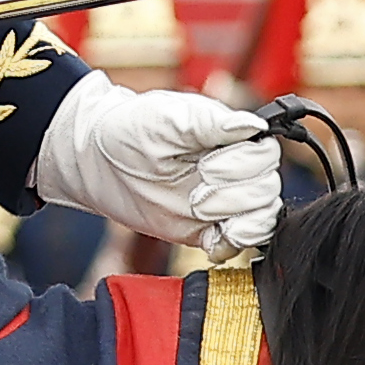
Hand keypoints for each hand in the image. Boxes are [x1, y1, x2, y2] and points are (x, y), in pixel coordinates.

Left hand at [33, 76, 283, 251]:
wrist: (97, 160)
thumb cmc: (132, 129)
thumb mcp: (170, 118)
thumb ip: (213, 123)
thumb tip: (255, 127)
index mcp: (231, 138)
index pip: (266, 155)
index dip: (243, 165)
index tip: (208, 166)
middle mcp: (233, 170)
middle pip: (267, 189)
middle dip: (233, 195)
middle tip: (197, 192)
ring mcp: (222, 202)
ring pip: (260, 219)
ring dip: (237, 222)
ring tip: (199, 209)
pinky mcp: (206, 230)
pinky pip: (236, 245)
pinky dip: (230, 246)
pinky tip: (209, 240)